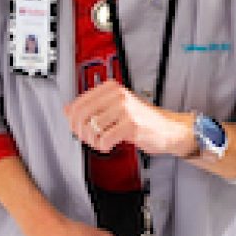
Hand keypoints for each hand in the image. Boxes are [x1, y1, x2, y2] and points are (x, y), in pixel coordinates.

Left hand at [67, 80, 195, 158]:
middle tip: (89, 138)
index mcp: (111, 88)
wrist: (168, 129)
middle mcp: (117, 95)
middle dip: (81, 132)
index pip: (78, 103)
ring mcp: (125, 109)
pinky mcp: (131, 124)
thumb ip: (91, 107)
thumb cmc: (142, 119)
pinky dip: (103, 146)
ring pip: (91, 128)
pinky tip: (110, 145)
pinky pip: (104, 139)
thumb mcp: (115, 108)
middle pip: (81, 115)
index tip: (79, 129)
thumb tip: (67, 109)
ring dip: (93, 141)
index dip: (74, 121)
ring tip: (102, 142)